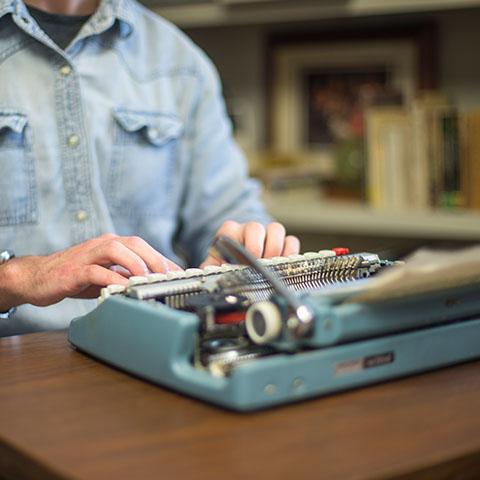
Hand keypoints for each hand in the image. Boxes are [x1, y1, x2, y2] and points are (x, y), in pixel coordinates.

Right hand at [0, 233, 181, 309]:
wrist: (38, 278)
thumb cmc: (76, 277)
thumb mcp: (107, 276)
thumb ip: (126, 277)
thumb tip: (153, 286)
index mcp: (112, 245)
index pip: (143, 247)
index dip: (162, 259)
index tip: (179, 273)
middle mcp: (102, 245)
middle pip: (133, 243)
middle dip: (154, 258)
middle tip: (169, 276)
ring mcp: (88, 255)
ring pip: (116, 250)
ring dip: (135, 264)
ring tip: (149, 279)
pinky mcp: (74, 270)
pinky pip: (96, 271)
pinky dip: (111, 278)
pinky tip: (123, 288)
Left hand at [201, 221, 299, 266]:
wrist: (239, 265)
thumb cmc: (226, 265)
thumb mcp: (214, 267)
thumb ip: (209, 269)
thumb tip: (204, 274)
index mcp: (229, 233)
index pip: (230, 228)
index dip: (236, 244)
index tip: (237, 261)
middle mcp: (248, 230)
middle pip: (256, 227)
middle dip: (257, 247)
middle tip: (256, 264)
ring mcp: (267, 234)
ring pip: (276, 229)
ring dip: (274, 248)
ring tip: (270, 265)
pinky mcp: (283, 242)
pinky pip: (291, 241)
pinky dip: (290, 253)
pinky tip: (283, 266)